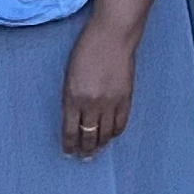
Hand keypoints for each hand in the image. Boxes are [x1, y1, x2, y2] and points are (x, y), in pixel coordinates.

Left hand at [60, 15, 139, 158]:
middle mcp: (91, 103)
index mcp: (72, 96)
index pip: (70, 130)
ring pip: (104, 134)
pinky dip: (114, 133)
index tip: (68, 152)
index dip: (69, 145)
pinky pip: (120, 124)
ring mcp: (110, 102)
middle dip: (84, 149)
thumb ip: (70, 97)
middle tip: (83, 158)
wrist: (113, 35)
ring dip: (99, 145)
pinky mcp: (126, 99)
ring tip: (96, 151)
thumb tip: (74, 117)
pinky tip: (110, 136)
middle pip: (88, 135)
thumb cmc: (87, 48)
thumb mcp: (69, 73)